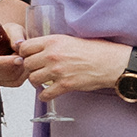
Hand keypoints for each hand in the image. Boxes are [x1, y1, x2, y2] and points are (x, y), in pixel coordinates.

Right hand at [0, 1, 32, 87]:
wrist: (11, 41)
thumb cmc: (9, 34)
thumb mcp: (14, 29)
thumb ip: (16, 35)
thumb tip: (18, 44)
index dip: (6, 62)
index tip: (19, 58)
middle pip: (0, 72)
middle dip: (16, 66)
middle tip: (26, 56)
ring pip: (9, 79)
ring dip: (21, 70)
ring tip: (24, 58)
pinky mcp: (0, 81)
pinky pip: (14, 83)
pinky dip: (23, 75)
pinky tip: (24, 65)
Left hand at [17, 32, 132, 100]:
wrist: (112, 63)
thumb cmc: (96, 50)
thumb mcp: (70, 40)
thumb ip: (53, 44)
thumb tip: (38, 49)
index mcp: (53, 41)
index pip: (25, 47)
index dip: (24, 53)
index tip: (29, 57)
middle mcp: (53, 55)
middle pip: (27, 64)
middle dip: (30, 68)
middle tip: (38, 70)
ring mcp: (58, 71)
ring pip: (33, 79)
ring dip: (36, 82)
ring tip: (43, 81)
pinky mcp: (65, 85)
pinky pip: (45, 94)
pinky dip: (45, 96)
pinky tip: (49, 93)